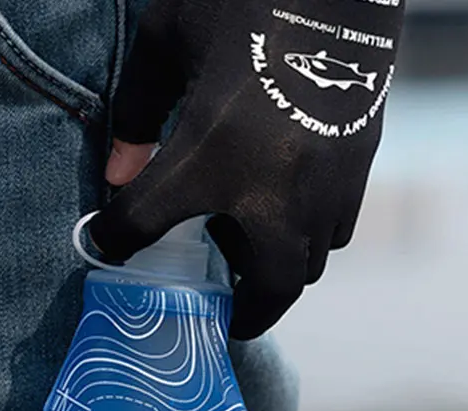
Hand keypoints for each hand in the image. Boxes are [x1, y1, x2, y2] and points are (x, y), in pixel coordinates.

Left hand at [89, 0, 404, 339]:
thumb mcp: (167, 37)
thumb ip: (137, 112)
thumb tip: (121, 172)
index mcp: (209, 155)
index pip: (144, 224)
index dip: (116, 241)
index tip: (107, 246)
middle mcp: (274, 189)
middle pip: (266, 287)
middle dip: (247, 313)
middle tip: (230, 316)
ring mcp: (326, 183)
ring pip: (308, 263)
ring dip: (277, 272)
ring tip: (252, 249)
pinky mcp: (360, 163)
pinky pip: (338, 227)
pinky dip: (311, 235)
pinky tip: (291, 207)